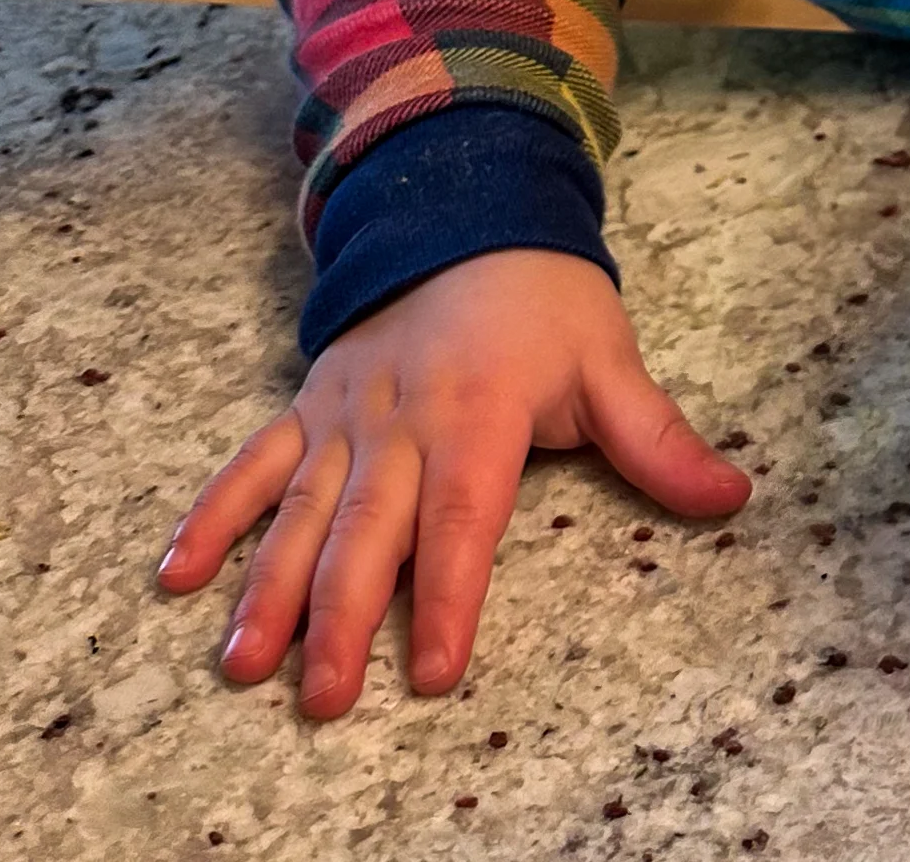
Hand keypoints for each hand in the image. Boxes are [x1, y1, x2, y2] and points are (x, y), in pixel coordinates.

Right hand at [156, 247, 747, 717]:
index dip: (446, 596)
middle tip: (324, 702)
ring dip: (266, 590)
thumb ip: (660, 440)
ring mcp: (342, 416)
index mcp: (476, 417)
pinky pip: (250, 465)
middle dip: (342, 621)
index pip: (461, 523)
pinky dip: (211, 518)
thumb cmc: (546, 298)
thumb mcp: (611, 362)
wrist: (465, 207)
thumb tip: (733, 496)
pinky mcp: (305, 406)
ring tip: (242, 664)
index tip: (433, 670)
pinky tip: (177, 577)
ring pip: (298, 513)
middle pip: (366, 534)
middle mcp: (398, 423)